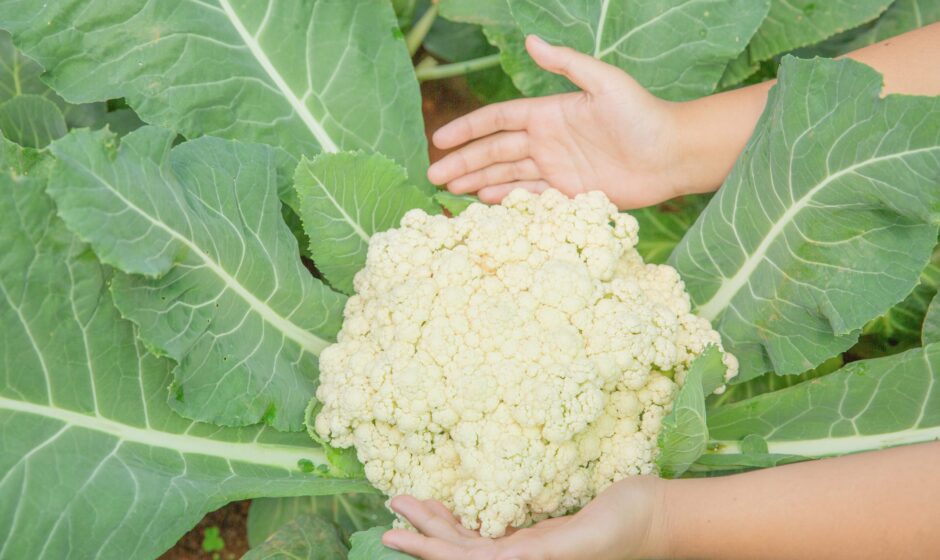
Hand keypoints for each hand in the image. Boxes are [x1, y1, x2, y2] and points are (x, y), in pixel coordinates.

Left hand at [382, 476, 666, 559]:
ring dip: (439, 524)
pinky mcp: (539, 535)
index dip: (429, 547)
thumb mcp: (584, 538)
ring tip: (408, 504)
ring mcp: (529, 548)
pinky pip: (493, 530)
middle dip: (424, 531)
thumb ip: (544, 550)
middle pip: (460, 550)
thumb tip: (504, 558)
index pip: (466, 559)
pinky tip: (453, 510)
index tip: (395, 532)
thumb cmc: (626, 525)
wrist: (655, 515)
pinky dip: (468, 520)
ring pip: (472, 539)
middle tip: (392, 506)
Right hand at [427, 36, 701, 208]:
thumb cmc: (642, 114)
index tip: (440, 139)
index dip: (467, 129)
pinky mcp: (569, 193)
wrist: (671, 153)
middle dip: (463, 162)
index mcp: (548, 113)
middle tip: (434, 175)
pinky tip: (484, 202)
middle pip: (495, 152)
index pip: (497, 120)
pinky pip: (530, 197)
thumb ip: (566, 64)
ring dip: (478, 182)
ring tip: (450, 191)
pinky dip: (506, 199)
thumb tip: (530, 40)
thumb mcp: (604, 82)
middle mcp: (547, 141)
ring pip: (507, 176)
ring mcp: (556, 168)